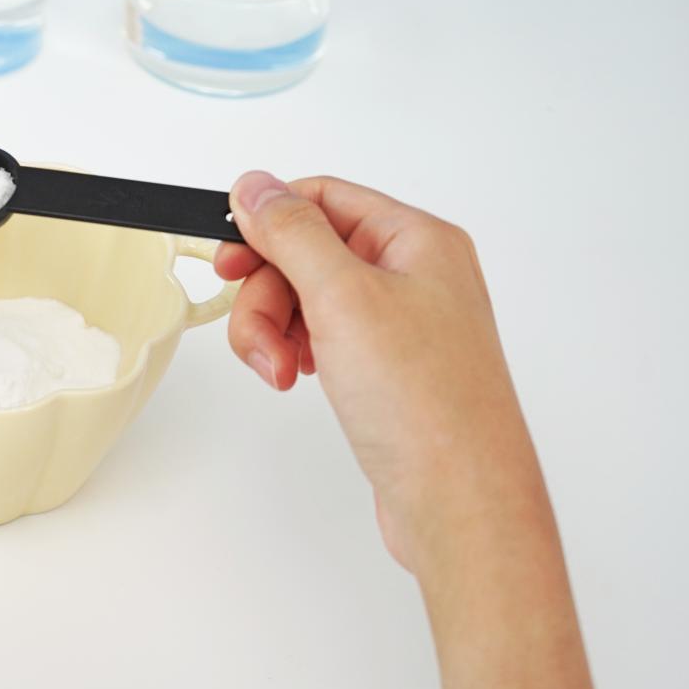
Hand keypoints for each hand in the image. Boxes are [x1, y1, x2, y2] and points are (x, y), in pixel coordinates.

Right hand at [215, 172, 604, 688]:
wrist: (461, 503)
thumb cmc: (425, 404)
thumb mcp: (343, 297)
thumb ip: (292, 232)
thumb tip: (254, 185)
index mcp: (419, 241)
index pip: (324, 197)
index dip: (268, 223)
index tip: (228, 257)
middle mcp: (416, 276)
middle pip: (307, 253)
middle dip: (268, 295)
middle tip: (257, 337)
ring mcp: (403, 325)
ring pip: (307, 300)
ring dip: (275, 331)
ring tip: (278, 373)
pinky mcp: (387, 370)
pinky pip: (322, 339)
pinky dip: (295, 355)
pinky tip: (295, 380)